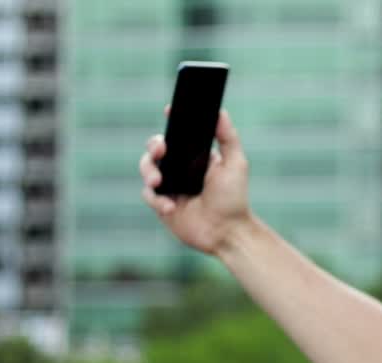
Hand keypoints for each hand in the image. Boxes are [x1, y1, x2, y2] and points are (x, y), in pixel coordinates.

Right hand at [139, 106, 251, 256]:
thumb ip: (228, 137)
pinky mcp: (162, 205)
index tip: (169, 111)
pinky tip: (171, 207)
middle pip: (155, 149)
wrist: (227, 232)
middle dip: (153, 146)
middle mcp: (179, 169)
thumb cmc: (234, 199)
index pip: (177, 135)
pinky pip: (148, 195)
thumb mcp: (235, 164)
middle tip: (160, 150)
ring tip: (159, 182)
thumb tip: (220, 111)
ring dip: (149, 171)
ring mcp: (169, 187)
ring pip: (146, 169)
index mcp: (194, 157)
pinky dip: (156, 199)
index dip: (171, 122)